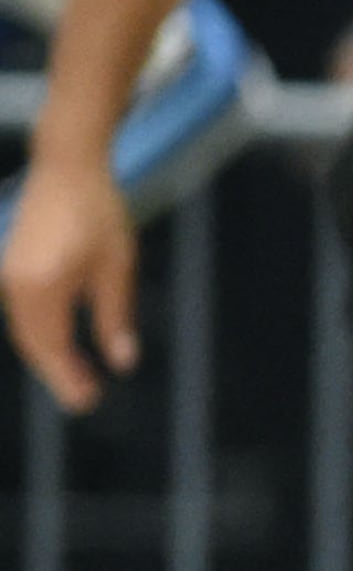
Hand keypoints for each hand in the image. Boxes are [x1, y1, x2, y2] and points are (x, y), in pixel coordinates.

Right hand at [0, 146, 139, 414]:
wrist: (66, 168)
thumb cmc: (98, 212)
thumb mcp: (118, 266)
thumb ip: (116, 317)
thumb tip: (123, 363)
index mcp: (43, 285)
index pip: (52, 346)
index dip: (67, 379)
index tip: (87, 403)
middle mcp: (16, 284)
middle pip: (33, 344)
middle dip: (58, 373)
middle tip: (86, 399)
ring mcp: (8, 275)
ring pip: (25, 331)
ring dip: (49, 355)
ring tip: (81, 377)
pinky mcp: (9, 268)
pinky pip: (22, 314)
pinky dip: (41, 334)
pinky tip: (65, 345)